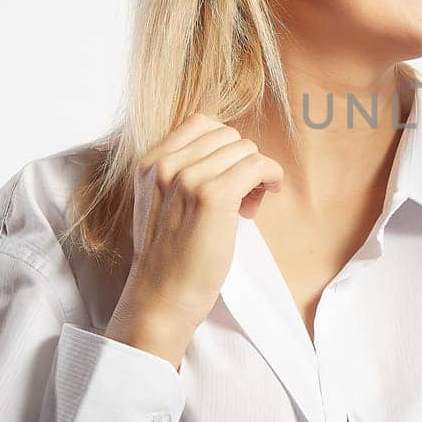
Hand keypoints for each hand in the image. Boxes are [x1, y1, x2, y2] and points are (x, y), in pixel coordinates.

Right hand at [106, 113, 284, 369]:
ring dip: (256, 172)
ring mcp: (189, 178)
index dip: (224, 146)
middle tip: (242, 194)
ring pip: (245, 149)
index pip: (201, 124)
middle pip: (227, 135)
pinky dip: (271, 175)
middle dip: (241, 160)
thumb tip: (230, 155)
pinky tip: (269, 192)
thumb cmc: (168, 257)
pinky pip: (258, 165)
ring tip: (249, 203)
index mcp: (149, 163)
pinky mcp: (214, 196)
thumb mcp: (160, 203)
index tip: (228, 174)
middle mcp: (166, 164)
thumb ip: (181, 174)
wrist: (160, 297)